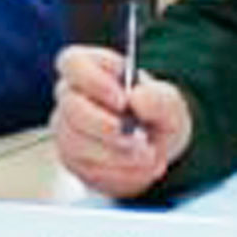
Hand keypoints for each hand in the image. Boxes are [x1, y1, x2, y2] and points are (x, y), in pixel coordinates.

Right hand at [49, 42, 189, 198]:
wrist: (154, 148)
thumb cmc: (156, 115)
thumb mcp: (169, 103)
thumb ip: (159, 98)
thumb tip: (137, 98)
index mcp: (91, 67)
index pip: (73, 63)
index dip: (94, 80)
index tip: (123, 99)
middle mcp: (71, 96)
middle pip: (71, 108)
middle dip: (106, 126)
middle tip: (138, 138)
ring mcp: (67, 129)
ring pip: (76, 143)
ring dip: (116, 154)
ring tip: (147, 156)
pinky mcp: (72, 160)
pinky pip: (87, 169)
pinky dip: (118, 172)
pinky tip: (139, 168)